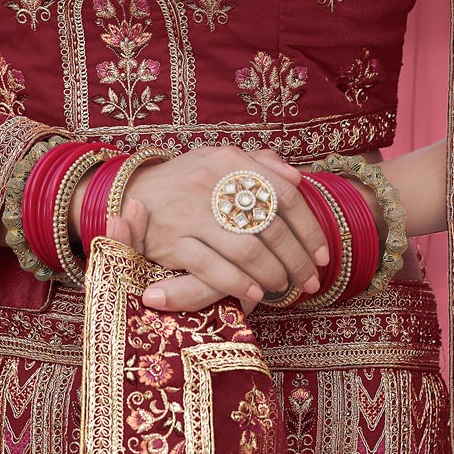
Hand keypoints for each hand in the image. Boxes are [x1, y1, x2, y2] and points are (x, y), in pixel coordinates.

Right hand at [122, 146, 330, 313]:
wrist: (131, 193)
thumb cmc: (187, 180)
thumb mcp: (220, 160)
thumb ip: (260, 165)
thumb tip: (298, 179)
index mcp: (229, 160)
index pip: (284, 195)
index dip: (309, 229)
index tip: (322, 254)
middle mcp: (212, 182)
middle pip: (271, 228)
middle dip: (297, 260)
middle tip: (309, 281)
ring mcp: (191, 213)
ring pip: (247, 251)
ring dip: (272, 276)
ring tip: (283, 287)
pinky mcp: (172, 241)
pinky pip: (214, 269)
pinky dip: (240, 284)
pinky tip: (255, 293)